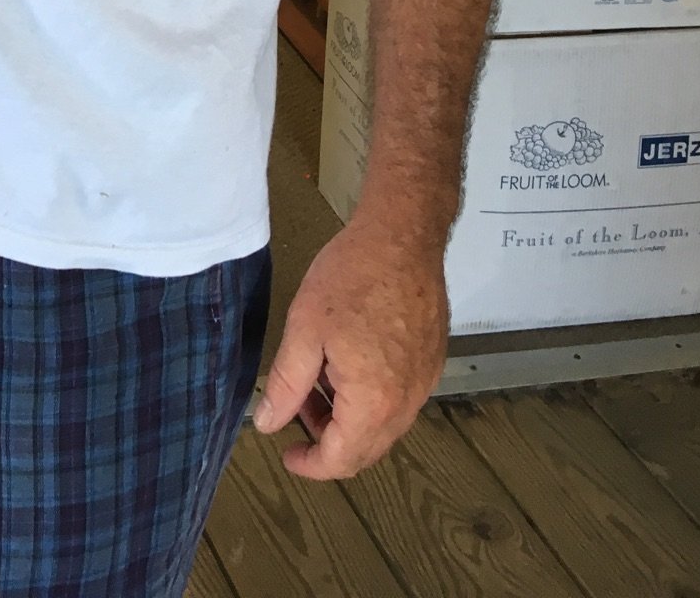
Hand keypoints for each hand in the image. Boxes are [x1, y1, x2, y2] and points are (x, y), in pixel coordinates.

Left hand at [251, 213, 447, 479]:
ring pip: (384, 426)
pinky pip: (399, 400)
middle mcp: (406, 403)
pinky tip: (348, 364)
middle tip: (297, 407)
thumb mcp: (304, 328)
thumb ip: (286, 384)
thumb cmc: (352, 276)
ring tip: (318, 379)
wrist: (403, 236)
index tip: (286, 451)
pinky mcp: (432, 363)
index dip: (310, 464)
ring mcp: (424, 383)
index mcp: (373, 402)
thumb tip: (268, 424)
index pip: (342, 459)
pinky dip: (371, 399)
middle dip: (327, 439)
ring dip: (348, 418)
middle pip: (365, 449)